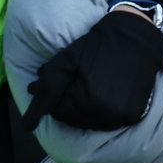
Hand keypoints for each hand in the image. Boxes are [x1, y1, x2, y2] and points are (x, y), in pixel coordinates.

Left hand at [20, 10, 162, 130]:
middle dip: (69, 105)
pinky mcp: (134, 115)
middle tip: (78, 82)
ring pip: (92, 123)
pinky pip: (110, 122)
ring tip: (90, 89)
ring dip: (85, 111)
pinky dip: (103, 112)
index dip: (56, 98)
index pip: (58, 112)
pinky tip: (105, 95)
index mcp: (86, 101)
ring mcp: (122, 117)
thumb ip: (46, 89)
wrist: (134, 37)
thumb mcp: (65, 61)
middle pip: (74, 120)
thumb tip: (27, 125)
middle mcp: (105, 114)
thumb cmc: (95, 46)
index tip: (64, 81)